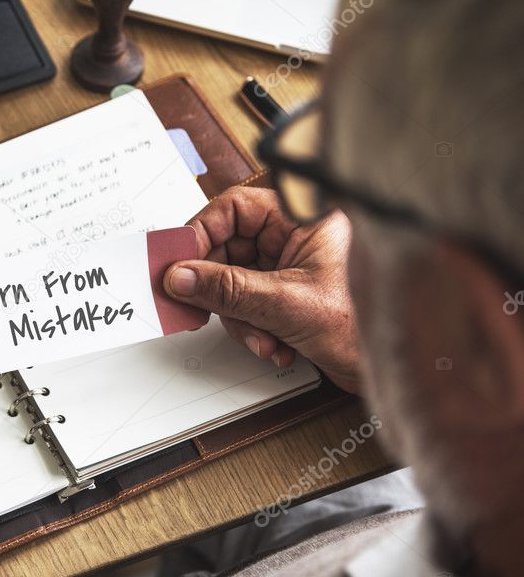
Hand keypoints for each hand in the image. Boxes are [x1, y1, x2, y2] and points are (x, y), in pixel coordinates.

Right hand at [164, 186, 361, 393]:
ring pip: (233, 282)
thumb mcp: (287, 304)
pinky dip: (252, 328)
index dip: (201, 234)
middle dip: (220, 288)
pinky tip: (274, 343)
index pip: (235, 208)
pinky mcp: (288, 296)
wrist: (398, 368)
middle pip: (228, 248)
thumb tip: (184, 276)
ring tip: (260, 336)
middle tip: (198, 304)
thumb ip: (229, 289)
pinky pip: (247, 304)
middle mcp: (296, 238)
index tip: (178, 262)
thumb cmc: (369, 324)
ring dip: (239, 317)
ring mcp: (291, 268)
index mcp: (304, 217)